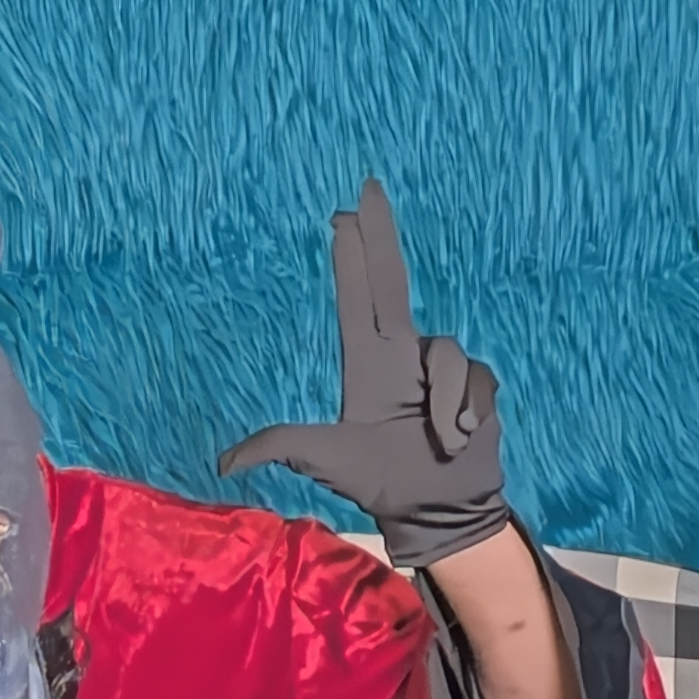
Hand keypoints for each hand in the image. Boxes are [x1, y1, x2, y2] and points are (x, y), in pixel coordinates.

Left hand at [219, 179, 508, 566]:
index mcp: (366, 364)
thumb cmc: (376, 480)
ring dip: (445, 404)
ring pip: (446, 354)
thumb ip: (279, 449)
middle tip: (367, 190)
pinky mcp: (477, 383)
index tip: (342, 215)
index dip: (352, 258)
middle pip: (392, 283)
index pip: (357, 299)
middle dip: (380, 237)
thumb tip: (221, 464)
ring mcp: (442, 367)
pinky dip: (466, 413)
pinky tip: (460, 439)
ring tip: (439, 441)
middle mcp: (403, 354)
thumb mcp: (322, 459)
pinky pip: (475, 380)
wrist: (433, 508)